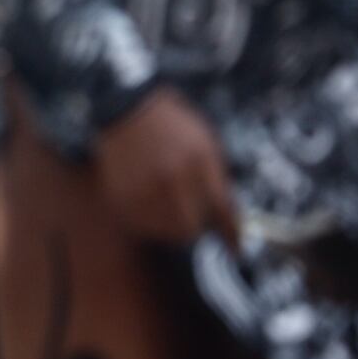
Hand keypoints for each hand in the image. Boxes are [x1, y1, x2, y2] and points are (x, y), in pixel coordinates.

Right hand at [93, 89, 238, 247]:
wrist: (126, 110)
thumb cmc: (171, 123)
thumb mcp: (205, 141)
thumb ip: (216, 177)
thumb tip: (225, 212)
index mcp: (198, 162)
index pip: (221, 210)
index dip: (231, 234)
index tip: (236, 248)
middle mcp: (170, 178)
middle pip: (190, 228)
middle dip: (196, 227)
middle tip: (193, 216)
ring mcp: (143, 187)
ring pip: (164, 229)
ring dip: (171, 225)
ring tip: (168, 206)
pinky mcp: (122, 193)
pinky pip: (141, 223)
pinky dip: (149, 220)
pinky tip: (150, 202)